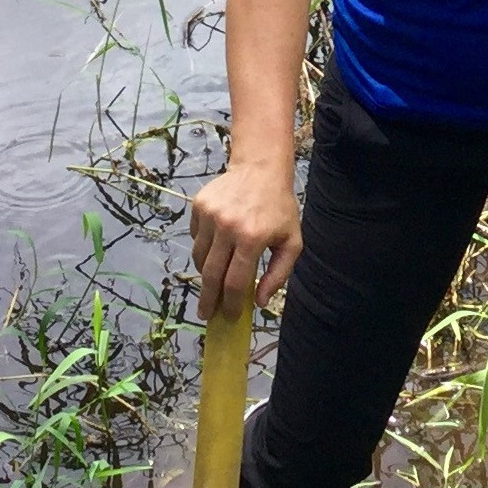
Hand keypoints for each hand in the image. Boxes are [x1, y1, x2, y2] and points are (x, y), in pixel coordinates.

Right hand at [188, 162, 301, 320]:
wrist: (260, 169)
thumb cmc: (279, 208)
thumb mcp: (291, 241)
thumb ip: (278, 274)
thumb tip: (259, 302)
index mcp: (252, 238)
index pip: (235, 281)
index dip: (230, 304)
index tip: (228, 317)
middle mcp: (227, 227)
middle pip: (210, 274)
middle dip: (207, 299)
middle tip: (205, 313)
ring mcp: (209, 215)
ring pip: (199, 258)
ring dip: (204, 274)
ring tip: (213, 281)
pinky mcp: (198, 206)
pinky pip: (196, 238)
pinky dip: (203, 249)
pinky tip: (216, 247)